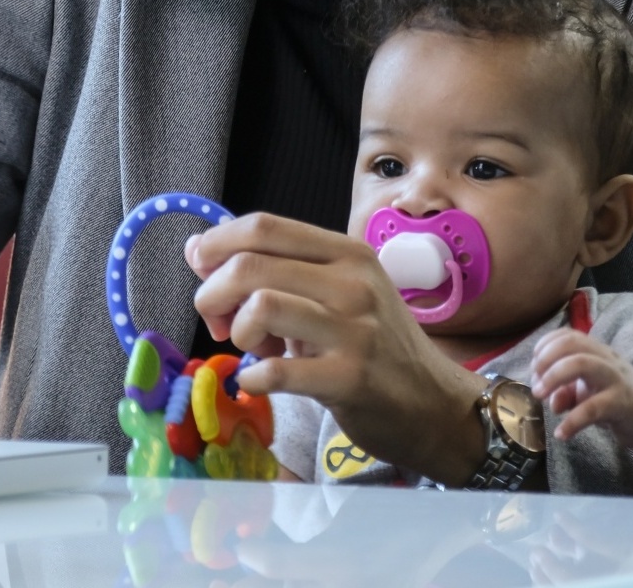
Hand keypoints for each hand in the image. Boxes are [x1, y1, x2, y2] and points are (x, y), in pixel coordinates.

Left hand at [185, 212, 489, 485]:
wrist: (436, 406)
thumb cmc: (375, 344)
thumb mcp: (334, 292)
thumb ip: (273, 267)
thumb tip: (196, 247)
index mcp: (345, 253)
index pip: (263, 226)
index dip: (217, 243)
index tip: (200, 266)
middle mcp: (352, 283)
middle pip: (250, 265)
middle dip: (212, 292)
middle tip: (215, 319)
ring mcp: (354, 331)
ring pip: (260, 306)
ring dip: (235, 331)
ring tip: (249, 347)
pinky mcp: (350, 379)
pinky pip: (277, 370)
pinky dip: (253, 377)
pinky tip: (258, 381)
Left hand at [529, 328, 632, 447]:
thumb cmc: (612, 398)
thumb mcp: (585, 392)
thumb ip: (564, 391)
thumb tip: (550, 400)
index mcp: (595, 350)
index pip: (567, 335)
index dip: (545, 346)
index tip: (534, 366)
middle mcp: (606, 358)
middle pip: (571, 344)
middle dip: (546, 360)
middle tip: (536, 385)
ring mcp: (616, 378)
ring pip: (582, 364)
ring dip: (554, 378)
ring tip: (541, 398)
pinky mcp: (623, 403)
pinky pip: (593, 408)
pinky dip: (572, 422)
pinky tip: (561, 433)